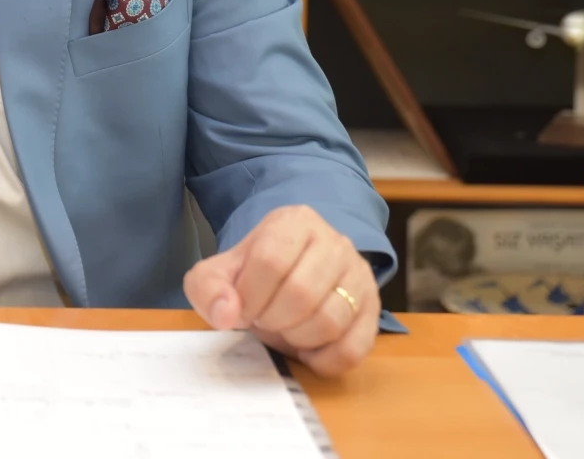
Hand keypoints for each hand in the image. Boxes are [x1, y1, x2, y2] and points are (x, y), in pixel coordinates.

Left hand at [183, 205, 378, 377]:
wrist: (292, 274)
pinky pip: (354, 349)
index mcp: (294, 222)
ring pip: (330, 322)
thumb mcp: (220, 272)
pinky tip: (306, 350)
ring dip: (297, 338)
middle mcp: (335, 242)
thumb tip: (225, 315)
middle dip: (273, 318)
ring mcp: (360, 275)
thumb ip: (209, 288)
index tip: (242, 309)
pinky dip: (324, 360)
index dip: (250, 296)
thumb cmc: (254, 273)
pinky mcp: (374, 310)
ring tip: (284, 328)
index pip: (271, 261)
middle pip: (302, 293)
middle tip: (264, 320)